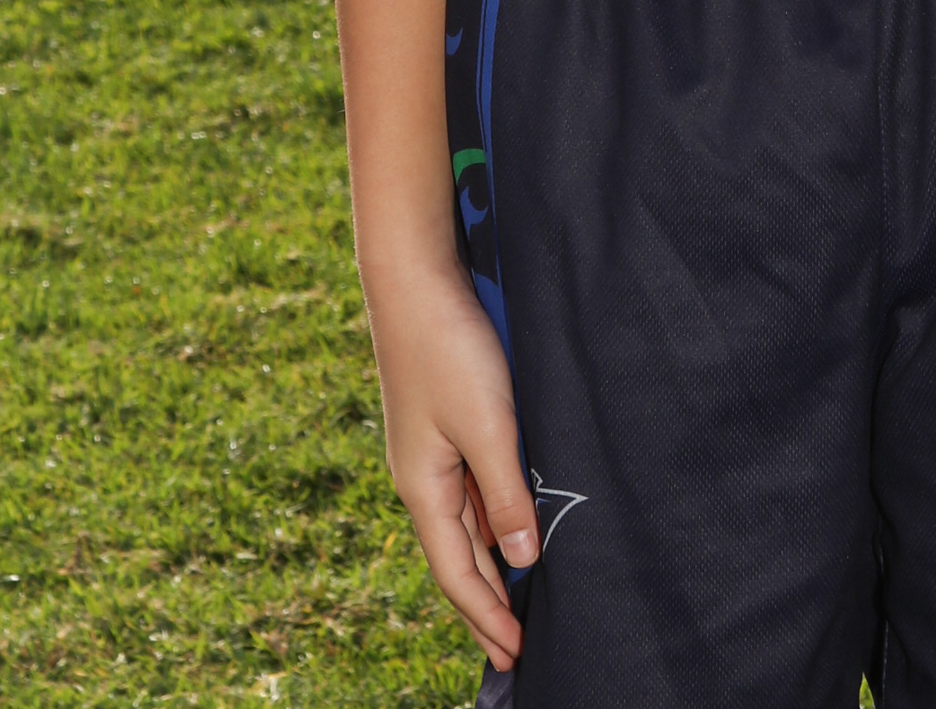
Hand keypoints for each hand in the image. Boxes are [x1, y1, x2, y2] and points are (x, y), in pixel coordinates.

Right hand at [375, 261, 538, 670]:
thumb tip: (521, 563)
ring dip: (489, 564)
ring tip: (517, 602)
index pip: (457, 573)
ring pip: (464, 524)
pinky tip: (510, 527)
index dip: (487, 616)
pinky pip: (469, 491)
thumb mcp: (488, 427)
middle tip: (515, 648)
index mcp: (423, 488)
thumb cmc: (450, 349)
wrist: (414, 279)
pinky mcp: (444, 423)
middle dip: (485, 604)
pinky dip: (490, 521)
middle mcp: (422, 478)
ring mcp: (431, 451)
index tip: (516, 655)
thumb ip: (506, 496)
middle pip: (457, 557)